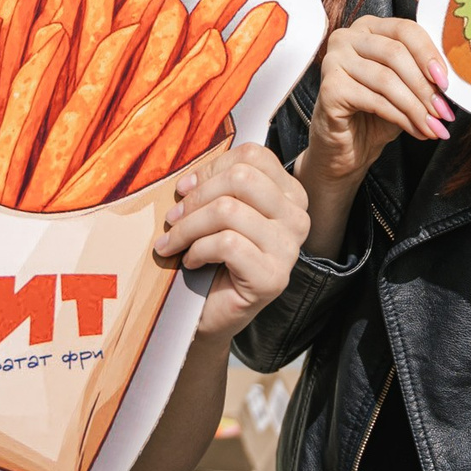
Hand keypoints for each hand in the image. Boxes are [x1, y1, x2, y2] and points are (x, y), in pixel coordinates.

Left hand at [152, 146, 310, 341]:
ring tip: (174, 243)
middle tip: (173, 218)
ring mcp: (289, 249)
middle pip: (241, 178)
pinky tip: (192, 261)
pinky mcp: (273, 277)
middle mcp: (297, 218)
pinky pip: (226, 244)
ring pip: (228, 210)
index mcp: (289, 195)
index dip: (211, 168)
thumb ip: (216, 186)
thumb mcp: (217, 211)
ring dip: (188, 227)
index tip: (184, 189)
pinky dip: (198, 250)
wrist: (210, 313)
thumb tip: (190, 177)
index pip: (253, 156)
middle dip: (197, 197)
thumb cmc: (212, 258)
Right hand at [307, 16, 451, 184]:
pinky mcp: (329, 88)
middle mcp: (346, 38)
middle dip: (425, 86)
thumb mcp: (406, 87)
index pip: (405, 30)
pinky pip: (374, 100)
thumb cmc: (377, 113)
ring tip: (434, 126)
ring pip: (387, 79)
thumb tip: (452, 78)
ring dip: (416, 107)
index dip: (429, 54)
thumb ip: (423, 73)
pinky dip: (401, 118)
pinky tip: (417, 130)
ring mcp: (333, 61)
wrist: (348, 147)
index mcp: (368, 27)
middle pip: (395, 53)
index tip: (447, 83)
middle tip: (444, 112)